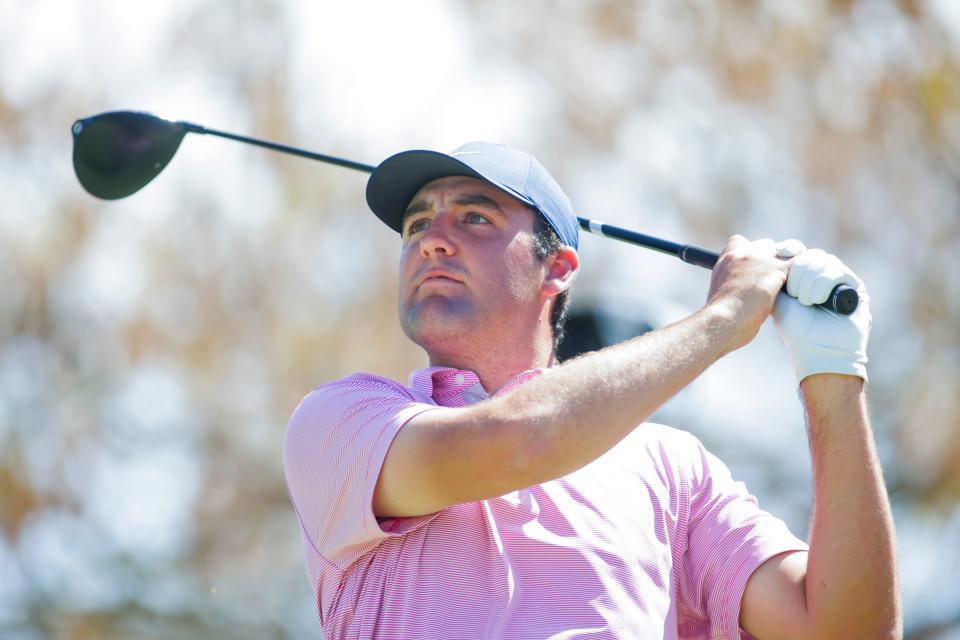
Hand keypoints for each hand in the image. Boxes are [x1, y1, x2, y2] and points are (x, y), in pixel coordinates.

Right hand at [707, 235, 788, 352]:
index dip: (751, 252)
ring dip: (788, 267)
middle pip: (767, 245)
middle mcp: (742, 253)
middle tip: (775, 280)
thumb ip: (734, 284)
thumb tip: (743, 292)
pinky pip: (798, 263)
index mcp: (726, 259)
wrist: (723, 321)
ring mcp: (760, 259)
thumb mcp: (721, 295)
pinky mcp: (776, 268)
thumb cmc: (721, 318)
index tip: (753, 266)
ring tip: (789, 286)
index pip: (740, 242)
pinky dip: (802, 275)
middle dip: (773, 259)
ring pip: (786, 252)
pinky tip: (798, 291)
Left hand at [772, 245, 870, 382]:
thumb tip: (768, 249)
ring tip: (805, 301)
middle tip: (793, 292)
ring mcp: (838, 281)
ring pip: (822, 260)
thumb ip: (775, 274)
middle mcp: (821, 277)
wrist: (817, 350)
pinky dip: (823, 283)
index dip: (788, 250)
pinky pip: (837, 270)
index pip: (797, 251)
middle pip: (808, 254)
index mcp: (802, 278)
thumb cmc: (796, 329)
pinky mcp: (854, 286)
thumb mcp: (778, 298)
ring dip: (809, 280)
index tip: (780, 252)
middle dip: (797, 270)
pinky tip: (817, 300)